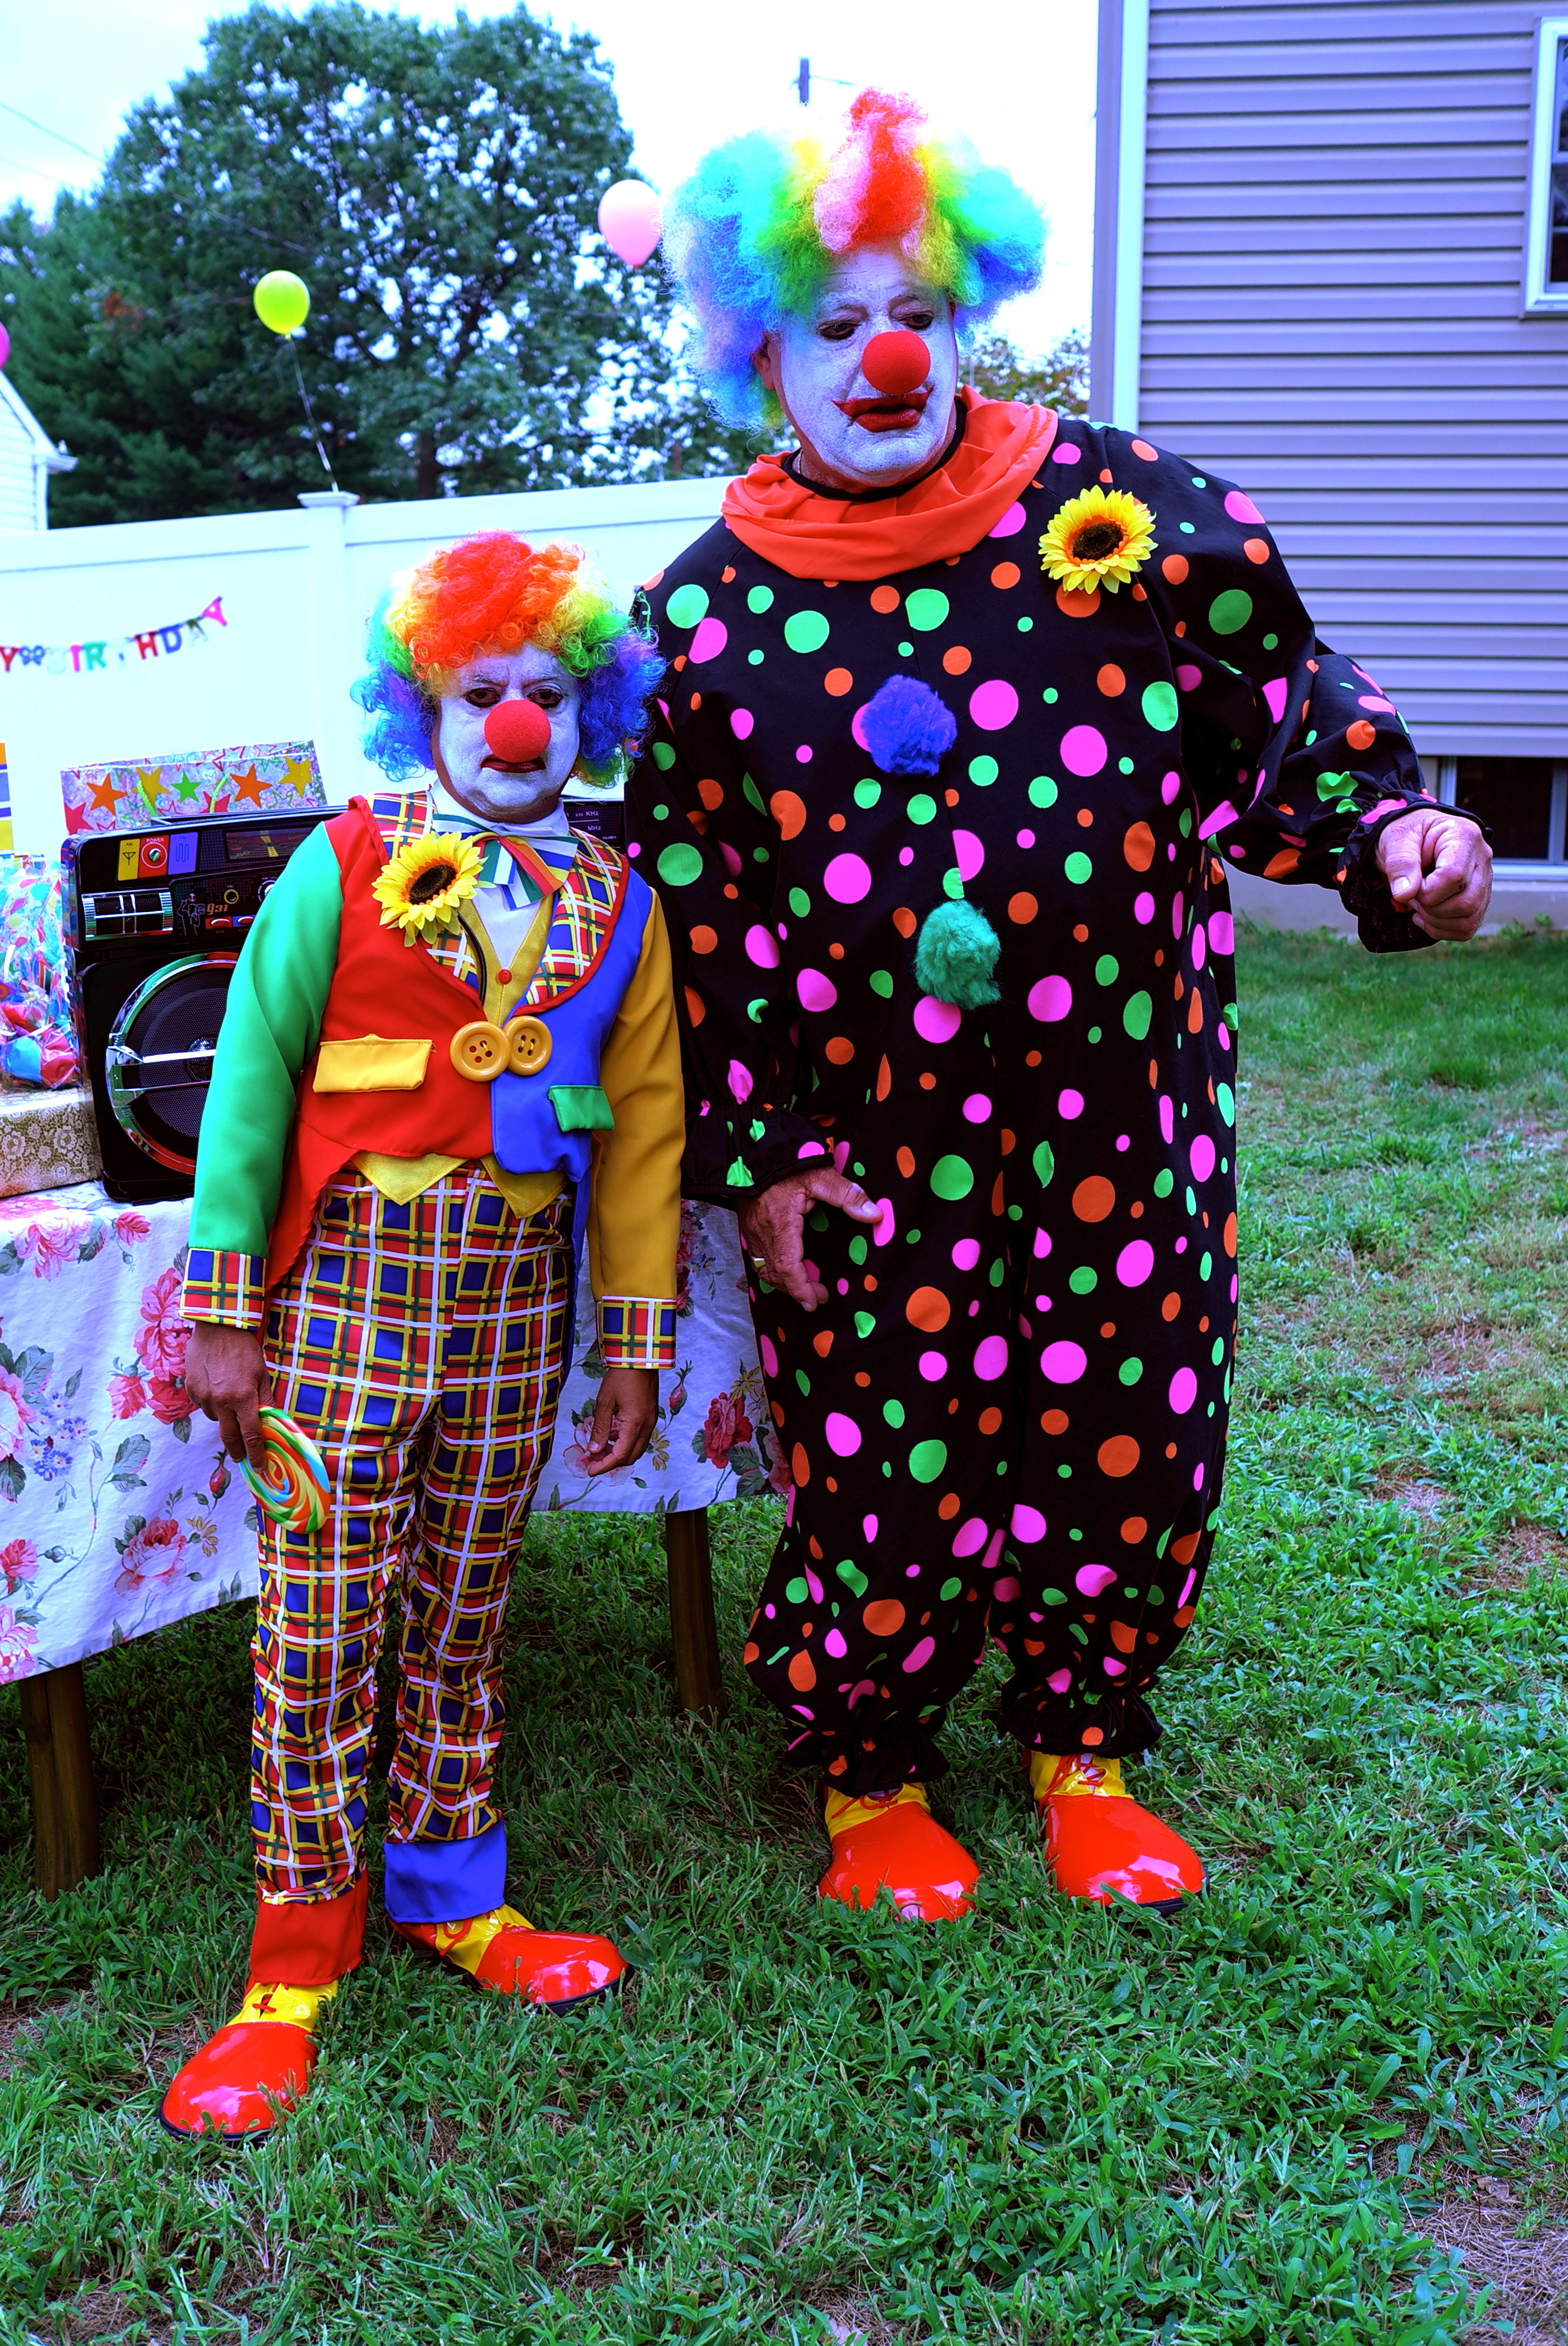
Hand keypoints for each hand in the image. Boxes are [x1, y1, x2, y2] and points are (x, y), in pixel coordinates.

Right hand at [182, 1322, 270, 1469]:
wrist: (216, 1327)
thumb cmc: (244, 1349)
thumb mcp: (261, 1374)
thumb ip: (265, 1400)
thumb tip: (271, 1422)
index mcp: (243, 1398)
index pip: (251, 1434)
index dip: (256, 1453)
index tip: (258, 1465)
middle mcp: (221, 1401)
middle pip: (229, 1436)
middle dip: (237, 1450)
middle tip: (242, 1457)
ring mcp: (203, 1396)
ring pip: (215, 1419)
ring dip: (225, 1418)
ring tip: (230, 1401)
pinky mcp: (191, 1389)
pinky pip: (203, 1405)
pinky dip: (211, 1404)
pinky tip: (217, 1389)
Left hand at [580, 1366, 658, 1475]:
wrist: (639, 1359)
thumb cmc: (620, 1377)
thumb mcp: (604, 1403)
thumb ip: (600, 1429)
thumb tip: (594, 1450)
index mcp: (635, 1424)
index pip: (620, 1455)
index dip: (604, 1466)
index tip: (590, 1471)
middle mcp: (646, 1427)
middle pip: (630, 1456)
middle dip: (611, 1462)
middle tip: (593, 1459)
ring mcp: (650, 1422)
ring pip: (636, 1448)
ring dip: (619, 1452)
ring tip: (600, 1446)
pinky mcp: (650, 1416)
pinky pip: (639, 1437)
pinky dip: (625, 1442)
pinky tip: (613, 1434)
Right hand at [736, 1167, 881, 1311]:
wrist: (752, 1151)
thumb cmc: (787, 1163)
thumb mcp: (821, 1175)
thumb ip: (848, 1196)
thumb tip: (875, 1215)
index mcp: (781, 1223)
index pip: (787, 1266)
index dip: (800, 1289)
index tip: (814, 1302)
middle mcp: (762, 1232)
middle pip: (775, 1274)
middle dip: (797, 1290)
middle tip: (819, 1297)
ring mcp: (751, 1231)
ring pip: (765, 1268)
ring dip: (785, 1282)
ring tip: (806, 1287)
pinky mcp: (747, 1227)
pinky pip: (758, 1258)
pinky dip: (774, 1270)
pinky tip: (788, 1268)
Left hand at [1376, 808, 1491, 940]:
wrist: (1413, 836)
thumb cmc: (1407, 834)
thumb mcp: (1396, 839)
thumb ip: (1400, 864)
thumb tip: (1404, 894)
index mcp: (1464, 836)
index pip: (1454, 876)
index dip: (1427, 891)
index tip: (1410, 885)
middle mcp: (1481, 859)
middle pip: (1466, 902)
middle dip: (1431, 908)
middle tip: (1412, 896)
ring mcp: (1484, 881)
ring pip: (1470, 919)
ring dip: (1436, 921)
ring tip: (1418, 904)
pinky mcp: (1478, 898)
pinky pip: (1468, 927)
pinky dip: (1442, 929)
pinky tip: (1426, 916)